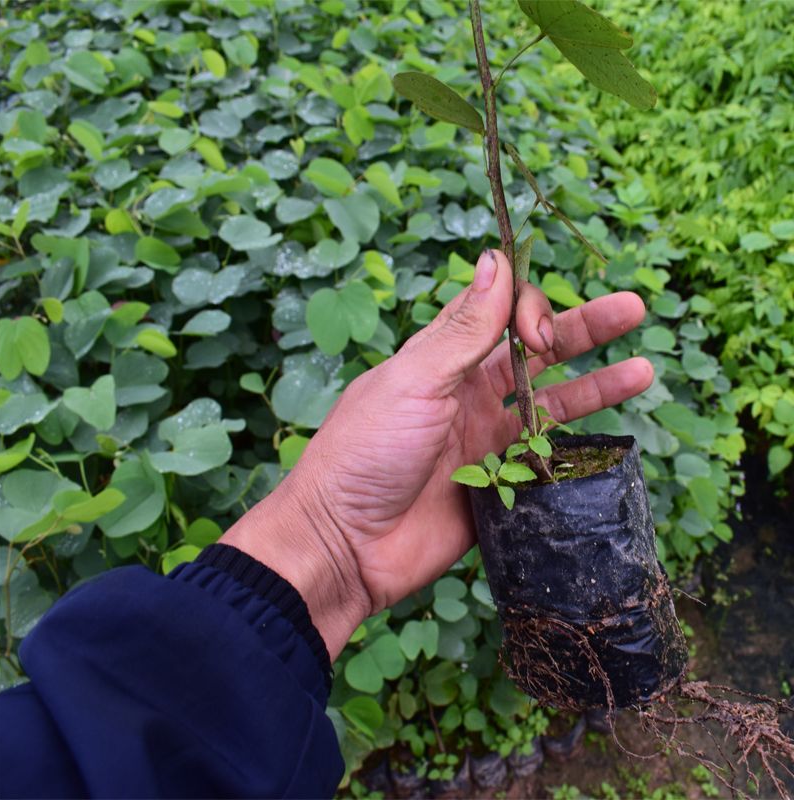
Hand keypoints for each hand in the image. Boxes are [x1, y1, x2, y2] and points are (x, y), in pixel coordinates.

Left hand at [223, 250, 651, 658]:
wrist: (346, 543)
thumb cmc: (367, 451)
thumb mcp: (415, 380)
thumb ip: (463, 329)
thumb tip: (494, 260)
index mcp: (441, 360)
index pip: (495, 312)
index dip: (526, 305)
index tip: (539, 329)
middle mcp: (467, 395)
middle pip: (535, 354)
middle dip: (582, 331)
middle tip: (631, 309)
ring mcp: (484, 442)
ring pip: (550, 406)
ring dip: (594, 387)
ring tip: (643, 370)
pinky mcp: (498, 487)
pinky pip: (546, 461)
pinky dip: (578, 448)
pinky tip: (615, 433)